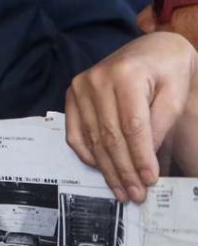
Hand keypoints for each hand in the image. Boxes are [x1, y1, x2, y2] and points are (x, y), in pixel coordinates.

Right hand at [66, 32, 197, 202]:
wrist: (152, 51)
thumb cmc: (168, 73)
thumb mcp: (174, 97)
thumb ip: (158, 126)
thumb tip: (143, 161)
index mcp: (126, 75)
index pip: (132, 125)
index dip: (140, 156)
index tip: (150, 180)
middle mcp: (96, 79)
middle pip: (109, 135)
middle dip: (124, 169)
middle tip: (135, 194)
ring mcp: (80, 86)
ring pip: (92, 137)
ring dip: (106, 168)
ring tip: (121, 190)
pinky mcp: (72, 94)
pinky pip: (74, 131)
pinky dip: (86, 153)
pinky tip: (100, 168)